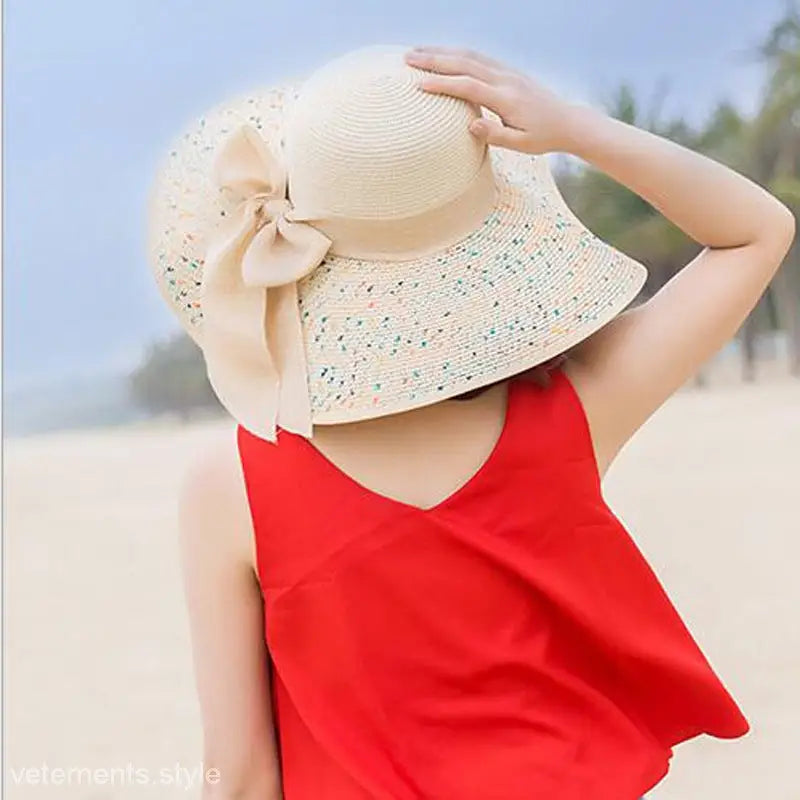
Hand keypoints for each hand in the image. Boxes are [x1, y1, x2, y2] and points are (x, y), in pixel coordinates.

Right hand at [405, 46, 583, 154]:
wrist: (568, 121)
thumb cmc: (543, 137)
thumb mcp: (521, 145)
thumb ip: (496, 135)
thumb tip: (471, 126)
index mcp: (506, 98)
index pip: (468, 87)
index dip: (442, 84)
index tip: (418, 85)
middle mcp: (505, 79)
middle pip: (465, 63)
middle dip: (434, 59)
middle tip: (407, 59)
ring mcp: (507, 72)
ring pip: (470, 55)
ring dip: (442, 52)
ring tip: (417, 52)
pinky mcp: (508, 71)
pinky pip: (479, 57)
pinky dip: (457, 53)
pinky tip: (442, 55)